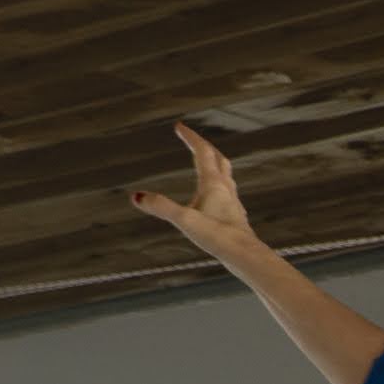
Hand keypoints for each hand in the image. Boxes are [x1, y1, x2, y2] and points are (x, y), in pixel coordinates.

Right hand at [128, 122, 268, 269]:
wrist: (247, 256)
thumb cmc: (218, 238)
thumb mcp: (185, 220)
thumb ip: (161, 207)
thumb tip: (136, 197)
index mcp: (214, 184)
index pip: (202, 152)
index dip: (191, 137)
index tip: (180, 126)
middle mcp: (226, 190)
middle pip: (218, 159)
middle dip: (204, 147)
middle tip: (193, 140)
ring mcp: (233, 203)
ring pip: (226, 176)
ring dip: (215, 164)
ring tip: (208, 163)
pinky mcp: (236, 217)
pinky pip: (228, 194)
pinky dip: (220, 186)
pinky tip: (218, 198)